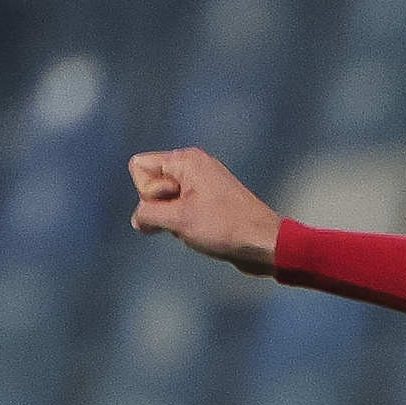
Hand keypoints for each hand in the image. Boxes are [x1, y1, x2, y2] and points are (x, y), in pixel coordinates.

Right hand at [127, 148, 281, 273]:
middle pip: (151, 184)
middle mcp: (194, 166)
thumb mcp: (178, 220)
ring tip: (200, 227)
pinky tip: (204, 233)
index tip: (174, 203)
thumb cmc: (227, 228)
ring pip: (165, 201)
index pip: (139, 166)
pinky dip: (186, 224)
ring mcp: (203, 184)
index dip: (147, 191)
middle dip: (162, 207)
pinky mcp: (210, 202)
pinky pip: (181, 211)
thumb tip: (139, 220)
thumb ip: (147, 215)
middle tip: (190, 217)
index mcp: (187, 160)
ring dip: (174, 219)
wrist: (266, 245)